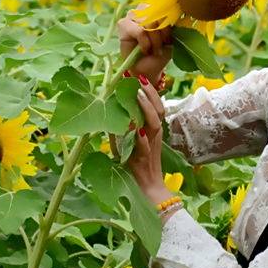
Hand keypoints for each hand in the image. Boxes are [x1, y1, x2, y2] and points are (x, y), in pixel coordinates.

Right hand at [117, 3, 172, 83]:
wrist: (148, 68)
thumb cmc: (160, 51)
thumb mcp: (171, 37)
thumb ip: (172, 25)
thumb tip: (175, 17)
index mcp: (156, 8)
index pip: (165, 8)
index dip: (169, 25)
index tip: (169, 40)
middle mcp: (143, 9)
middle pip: (157, 13)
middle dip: (162, 33)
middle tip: (162, 46)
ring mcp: (132, 15)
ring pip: (149, 22)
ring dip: (154, 39)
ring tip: (154, 50)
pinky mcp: (123, 24)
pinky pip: (139, 31)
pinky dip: (145, 43)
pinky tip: (144, 50)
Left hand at [122, 73, 166, 191]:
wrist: (148, 191)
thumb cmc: (136, 167)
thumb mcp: (126, 144)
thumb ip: (121, 130)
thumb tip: (108, 113)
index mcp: (152, 131)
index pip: (155, 106)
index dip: (148, 91)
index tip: (137, 75)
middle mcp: (154, 136)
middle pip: (159, 110)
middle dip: (149, 93)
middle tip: (138, 77)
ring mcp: (151, 147)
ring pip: (155, 124)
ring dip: (146, 108)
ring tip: (137, 94)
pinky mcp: (145, 160)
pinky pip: (146, 147)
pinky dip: (142, 138)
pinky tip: (136, 130)